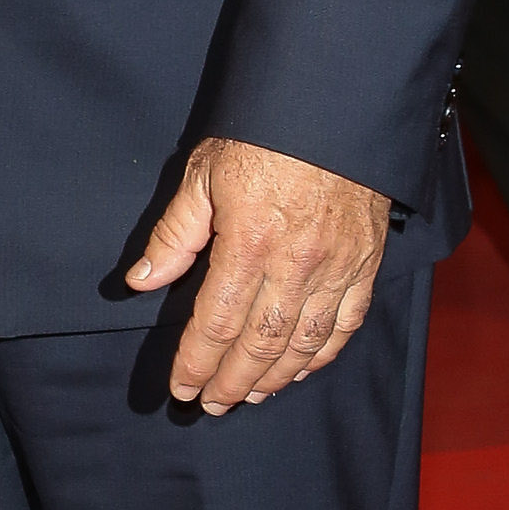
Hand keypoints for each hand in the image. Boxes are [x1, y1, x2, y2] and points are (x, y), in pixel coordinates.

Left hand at [127, 136, 391, 411]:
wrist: (336, 104)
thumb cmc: (264, 135)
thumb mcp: (204, 174)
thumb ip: (174, 234)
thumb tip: (142, 281)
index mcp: (249, 243)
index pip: (216, 323)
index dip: (196, 362)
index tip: (180, 387)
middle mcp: (296, 264)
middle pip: (260, 344)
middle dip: (231, 381)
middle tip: (210, 405)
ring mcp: (337, 266)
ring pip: (304, 344)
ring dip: (274, 378)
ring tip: (249, 396)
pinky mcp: (367, 262)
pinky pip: (346, 323)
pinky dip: (322, 355)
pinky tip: (300, 369)